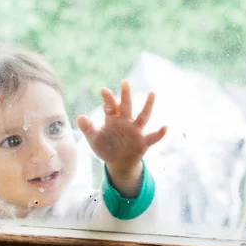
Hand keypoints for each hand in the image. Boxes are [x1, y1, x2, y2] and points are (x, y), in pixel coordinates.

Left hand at [77, 80, 166, 197]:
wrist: (118, 163)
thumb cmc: (106, 147)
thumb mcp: (94, 139)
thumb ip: (87, 129)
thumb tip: (80, 117)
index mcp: (112, 120)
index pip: (110, 107)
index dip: (108, 99)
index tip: (103, 90)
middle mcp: (125, 122)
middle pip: (126, 106)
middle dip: (125, 95)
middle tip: (124, 82)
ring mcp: (136, 131)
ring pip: (143, 116)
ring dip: (148, 105)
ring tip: (152, 93)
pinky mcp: (143, 142)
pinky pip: (153, 137)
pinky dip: (159, 133)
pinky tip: (165, 127)